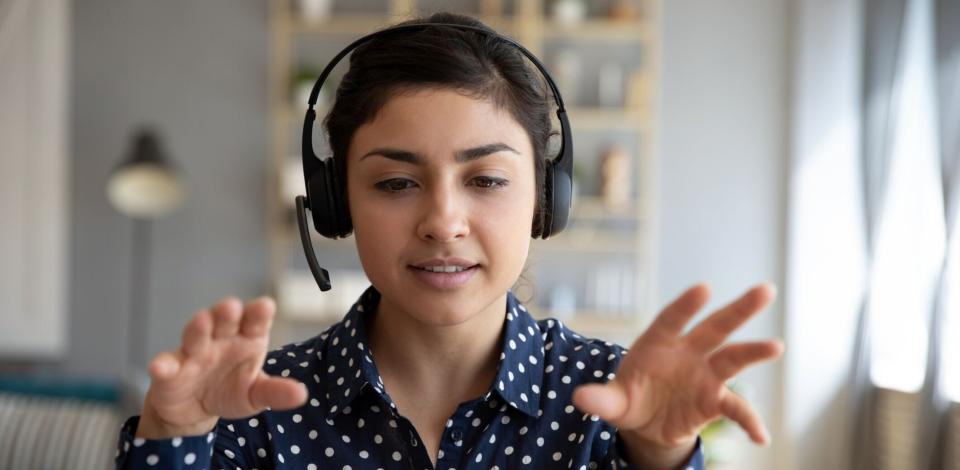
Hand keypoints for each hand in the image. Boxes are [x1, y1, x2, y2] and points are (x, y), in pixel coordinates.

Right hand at [136, 297, 307, 438]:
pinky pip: (166, 364)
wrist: (195, 410)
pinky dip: (162, 365)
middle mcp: (221, 339)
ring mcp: (194, 352)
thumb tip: (301, 395)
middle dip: (227, 312)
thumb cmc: (231, 390)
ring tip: (201, 321)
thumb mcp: (256, 395)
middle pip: (225, 320)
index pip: (255, 321)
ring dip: (198, 327)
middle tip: (232, 306)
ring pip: (195, 335)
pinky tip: (160, 367)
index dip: (259, 313)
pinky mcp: (170, 370)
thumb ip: (276, 392)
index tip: (265, 306)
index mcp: (247, 339)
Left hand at [572, 283, 783, 468]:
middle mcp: (687, 353)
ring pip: (733, 359)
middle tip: (766, 290)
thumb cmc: (628, 398)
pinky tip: (761, 436)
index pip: (672, 319)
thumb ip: (600, 400)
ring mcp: (704, 375)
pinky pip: (736, 409)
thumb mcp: (612, 402)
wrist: (645, 423)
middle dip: (739, 310)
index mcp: (658, 343)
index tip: (703, 289)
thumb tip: (580, 399)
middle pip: (715, 327)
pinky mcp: (714, 400)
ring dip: (754, 352)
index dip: (686, 305)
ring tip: (776, 346)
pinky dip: (749, 421)